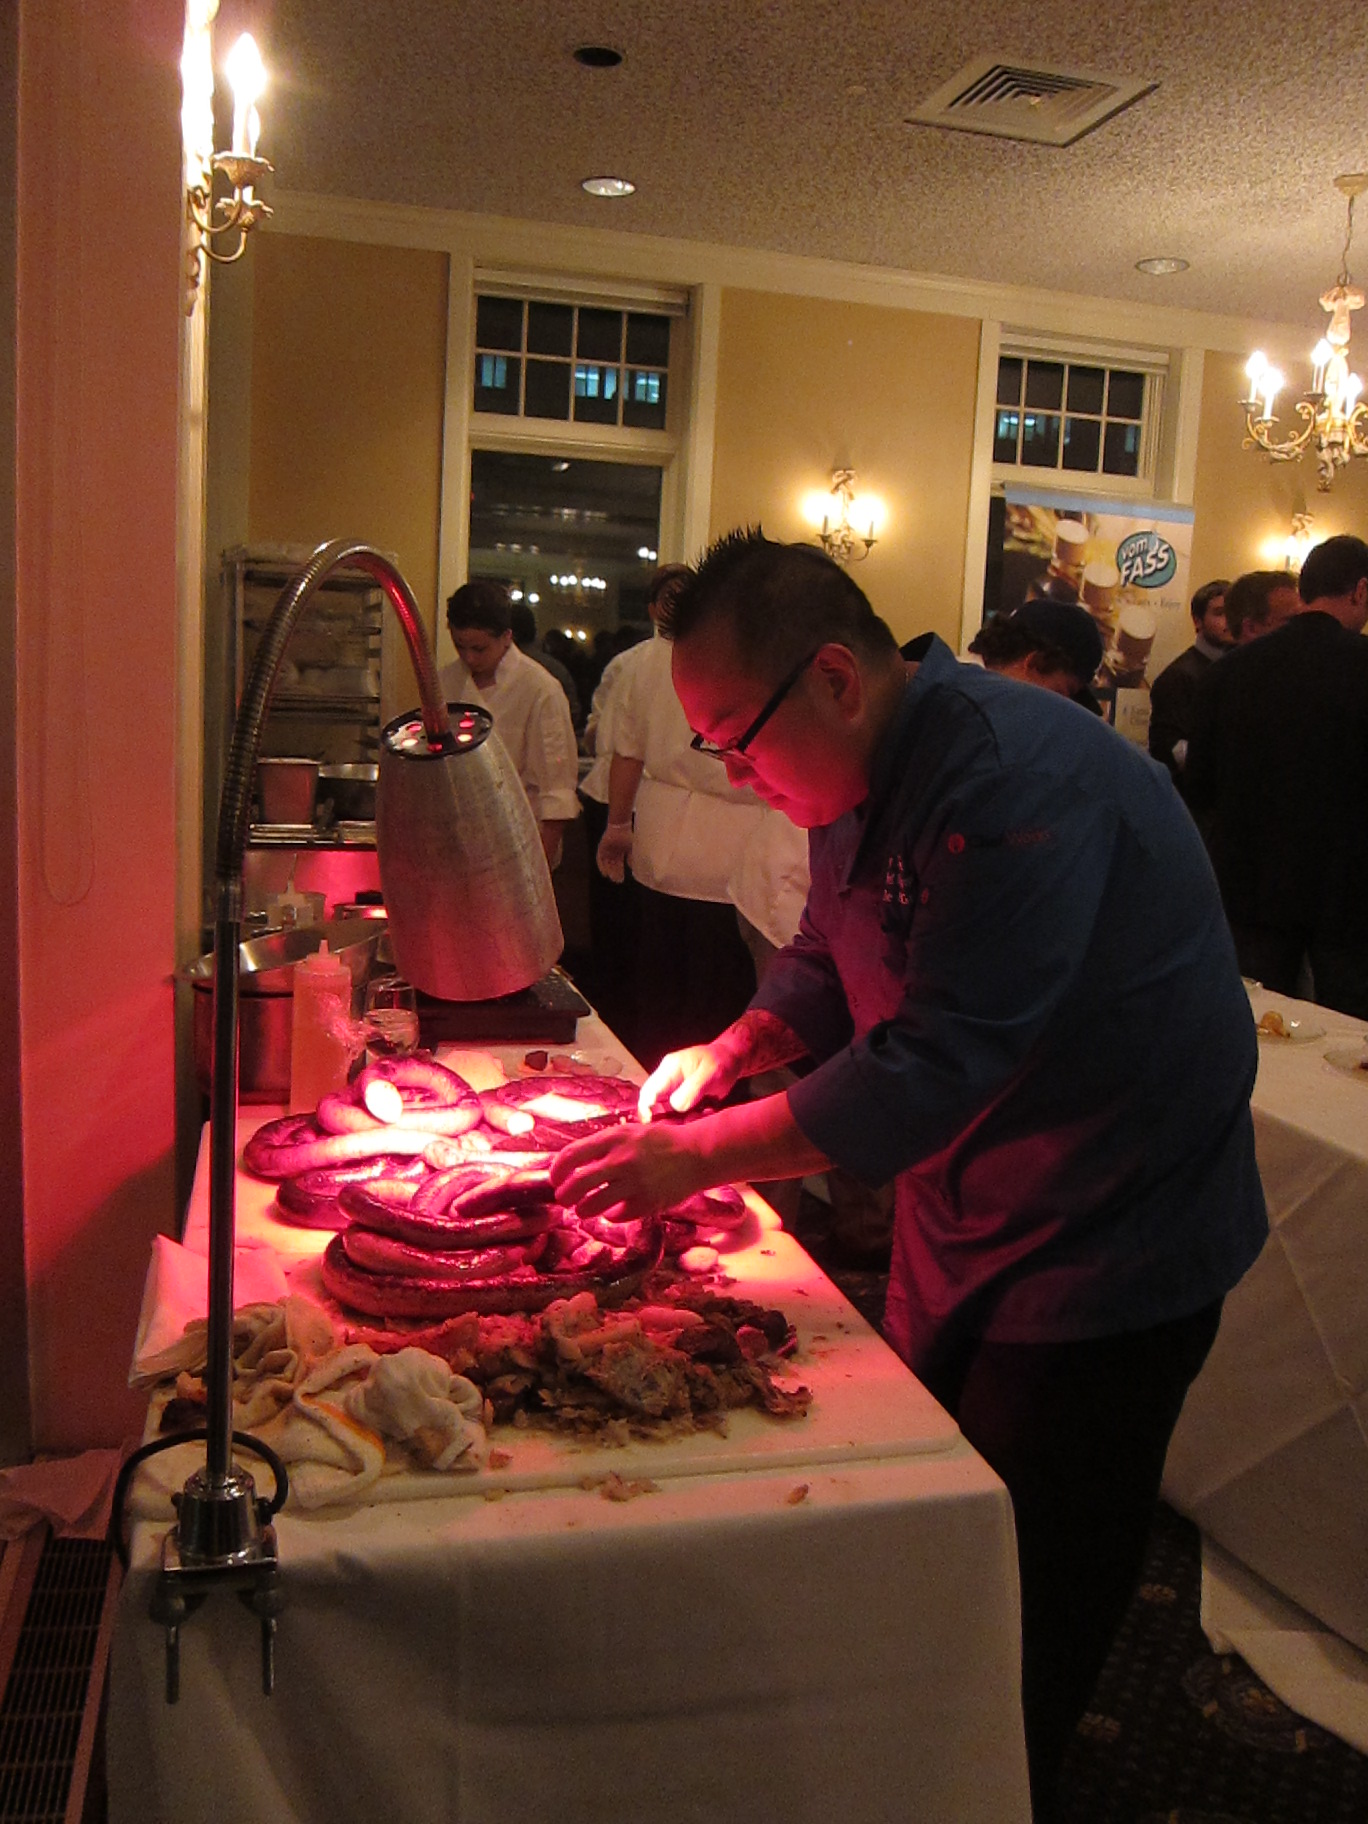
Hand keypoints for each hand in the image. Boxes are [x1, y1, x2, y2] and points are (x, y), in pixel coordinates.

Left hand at [548, 1121, 706, 1222]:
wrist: (695, 1154)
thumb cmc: (658, 1142)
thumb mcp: (629, 1132)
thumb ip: (602, 1145)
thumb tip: (569, 1163)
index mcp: (614, 1138)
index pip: (571, 1156)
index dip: (557, 1171)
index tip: (555, 1179)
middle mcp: (621, 1161)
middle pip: (576, 1185)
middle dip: (564, 1196)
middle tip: (564, 1199)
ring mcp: (634, 1184)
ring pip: (592, 1206)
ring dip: (583, 1210)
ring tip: (585, 1209)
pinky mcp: (646, 1203)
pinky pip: (616, 1216)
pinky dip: (611, 1215)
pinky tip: (614, 1210)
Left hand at [595, 821, 632, 882]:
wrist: (620, 827)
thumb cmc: (628, 836)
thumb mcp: (632, 848)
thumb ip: (632, 857)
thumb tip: (632, 867)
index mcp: (621, 852)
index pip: (619, 865)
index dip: (620, 872)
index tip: (621, 879)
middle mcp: (613, 853)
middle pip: (613, 865)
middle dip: (615, 873)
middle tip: (617, 881)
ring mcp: (607, 851)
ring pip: (607, 863)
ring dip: (609, 871)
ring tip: (611, 878)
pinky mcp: (601, 848)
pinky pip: (600, 859)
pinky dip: (601, 866)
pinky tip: (604, 873)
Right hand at [638, 1040, 742, 1120]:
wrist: (732, 1060)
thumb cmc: (722, 1062)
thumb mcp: (711, 1073)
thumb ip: (693, 1088)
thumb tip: (676, 1106)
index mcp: (669, 1069)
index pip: (649, 1092)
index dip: (647, 1109)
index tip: (654, 1123)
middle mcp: (666, 1080)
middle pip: (651, 1104)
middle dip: (661, 1118)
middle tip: (677, 1128)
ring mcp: (672, 1089)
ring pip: (663, 1111)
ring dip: (675, 1120)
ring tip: (693, 1120)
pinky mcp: (681, 1099)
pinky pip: (675, 1113)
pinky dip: (684, 1120)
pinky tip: (698, 1117)